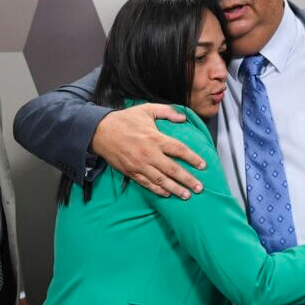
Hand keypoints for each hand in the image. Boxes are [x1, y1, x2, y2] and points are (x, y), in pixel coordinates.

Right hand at [90, 104, 205, 198]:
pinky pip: (147, 184)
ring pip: (161, 180)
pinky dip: (158, 190)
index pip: (179, 150)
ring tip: (187, 195)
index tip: (203, 166)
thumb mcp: (146, 109)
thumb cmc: (125, 119)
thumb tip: (183, 117)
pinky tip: (167, 194)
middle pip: (173, 169)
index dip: (193, 158)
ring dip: (175, 189)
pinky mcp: (131, 172)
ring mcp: (139, 165)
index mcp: (155, 138)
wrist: (101, 131)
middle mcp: (149, 154)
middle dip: (188, 180)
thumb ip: (167, 111)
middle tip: (200, 188)